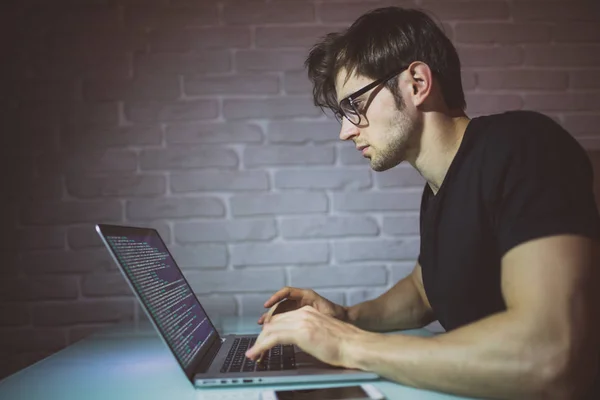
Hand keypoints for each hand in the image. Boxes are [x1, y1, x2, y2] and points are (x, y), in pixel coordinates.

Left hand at [247, 305, 368, 367]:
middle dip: (261, 338)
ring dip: (258, 343)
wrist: (355, 345)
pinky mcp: (300, 332)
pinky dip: (260, 347)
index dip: (269, 332)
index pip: (281, 319)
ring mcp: (301, 321)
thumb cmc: (343, 345)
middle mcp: (303, 313)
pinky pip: (273, 338)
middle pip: (273, 323)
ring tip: (253, 355)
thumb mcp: (321, 335)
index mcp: (308, 312)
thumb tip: (301, 343)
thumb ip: (308, 334)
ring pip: (270, 329)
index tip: (262, 343)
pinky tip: (255, 354)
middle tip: (255, 351)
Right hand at [257, 286, 346, 324]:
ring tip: (262, 326)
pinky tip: (272, 331)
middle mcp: (301, 300)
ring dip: (272, 319)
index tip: (267, 305)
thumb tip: (297, 318)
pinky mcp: (299, 317)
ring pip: (281, 312)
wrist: (345, 322)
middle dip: (271, 312)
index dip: (276, 297)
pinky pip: (286, 318)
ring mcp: (299, 309)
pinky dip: (278, 323)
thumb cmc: (337, 316)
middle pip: (281, 304)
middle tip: (263, 323)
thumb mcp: (325, 313)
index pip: (287, 292)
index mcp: (307, 295)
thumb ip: (311, 314)